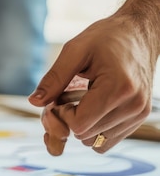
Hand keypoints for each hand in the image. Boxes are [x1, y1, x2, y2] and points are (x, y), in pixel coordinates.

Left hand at [29, 0, 159, 154]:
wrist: (137, 32)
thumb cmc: (105, 37)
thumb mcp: (74, 50)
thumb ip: (54, 78)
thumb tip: (34, 102)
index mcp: (118, 88)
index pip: (79, 124)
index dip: (62, 114)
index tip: (60, 95)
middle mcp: (133, 106)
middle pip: (85, 136)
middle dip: (68, 119)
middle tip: (66, 96)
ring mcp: (139, 114)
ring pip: (96, 143)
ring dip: (81, 126)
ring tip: (80, 99)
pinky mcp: (139, 117)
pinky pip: (108, 141)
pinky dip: (94, 128)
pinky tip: (90, 106)